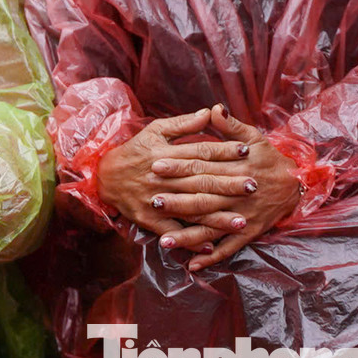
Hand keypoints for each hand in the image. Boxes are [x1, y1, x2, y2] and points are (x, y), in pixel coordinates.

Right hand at [97, 108, 252, 243]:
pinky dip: (191, 239)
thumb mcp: (155, 130)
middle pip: (200, 181)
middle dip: (228, 184)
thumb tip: (210, 112)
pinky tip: (211, 245)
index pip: (200, 152)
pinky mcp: (150, 221)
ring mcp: (157, 201)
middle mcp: (163, 178)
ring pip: (191, 209)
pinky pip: (173, 232)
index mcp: (165, 154)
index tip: (246, 151)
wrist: (104, 177)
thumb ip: (183, 124)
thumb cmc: (135, 150)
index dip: (223, 151)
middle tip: (253, 185)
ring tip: (242, 221)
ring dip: (217, 217)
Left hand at [160, 106, 301, 272]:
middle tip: (151, 201)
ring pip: (212, 228)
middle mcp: (237, 194)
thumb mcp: (254, 137)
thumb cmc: (269, 158)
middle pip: (203, 198)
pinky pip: (228, 248)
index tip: (156, 165)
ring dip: (188, 237)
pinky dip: (211, 257)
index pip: (202, 166)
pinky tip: (192, 266)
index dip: (178, 166)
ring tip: (164, 241)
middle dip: (176, 201)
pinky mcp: (249, 233)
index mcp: (236, 168)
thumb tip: (213, 109)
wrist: (297, 184)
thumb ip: (231, 126)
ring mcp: (242, 216)